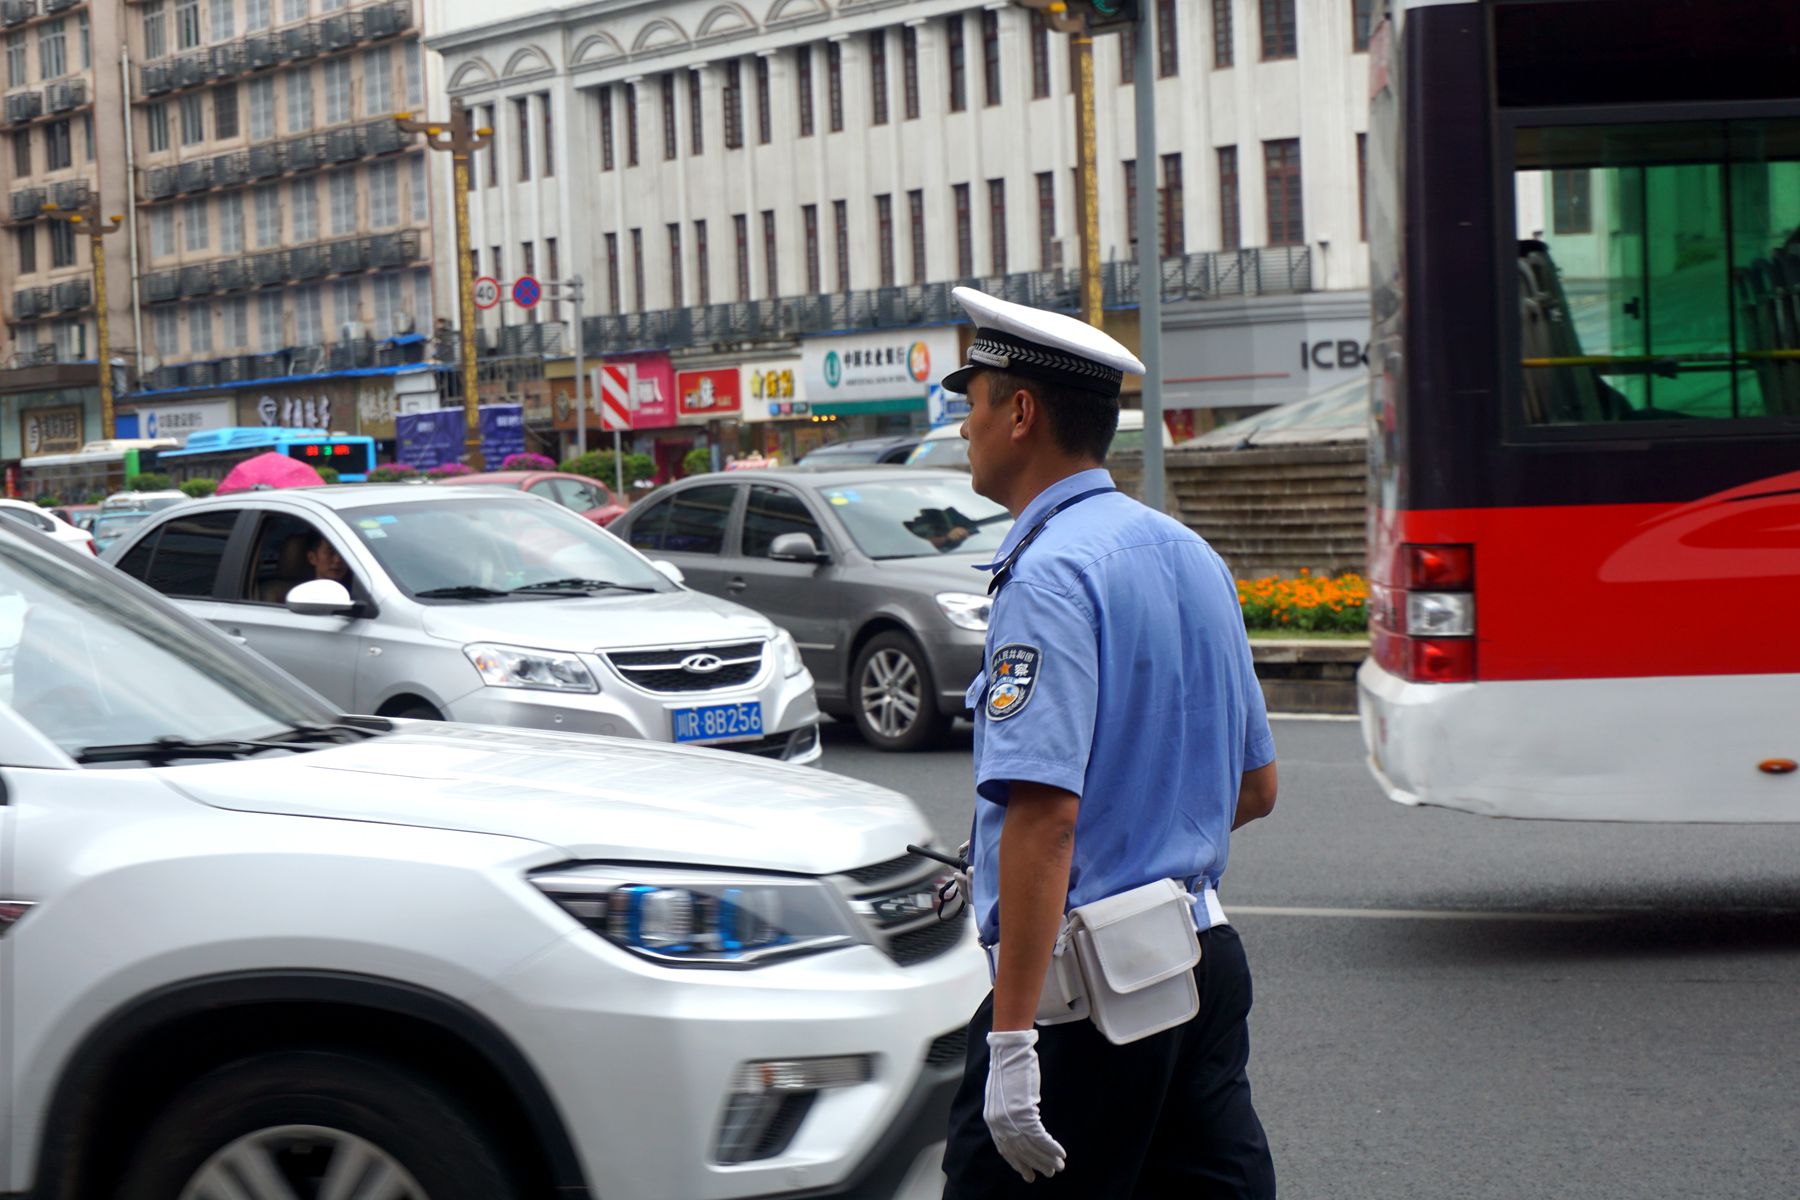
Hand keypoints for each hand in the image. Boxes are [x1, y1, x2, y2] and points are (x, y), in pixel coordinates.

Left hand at [984, 1029, 1065, 1182]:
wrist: (1010, 1050)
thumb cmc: (1009, 1067)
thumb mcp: (1003, 1095)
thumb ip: (1008, 1113)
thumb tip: (1020, 1126)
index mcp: (992, 1119)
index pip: (1003, 1148)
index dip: (1017, 1162)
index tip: (1027, 1173)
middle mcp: (998, 1122)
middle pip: (1019, 1151)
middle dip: (1035, 1164)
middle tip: (1049, 1173)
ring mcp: (1011, 1118)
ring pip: (1031, 1147)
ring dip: (1047, 1158)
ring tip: (1058, 1166)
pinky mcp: (1025, 1112)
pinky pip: (1040, 1137)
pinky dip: (1051, 1147)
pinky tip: (1060, 1153)